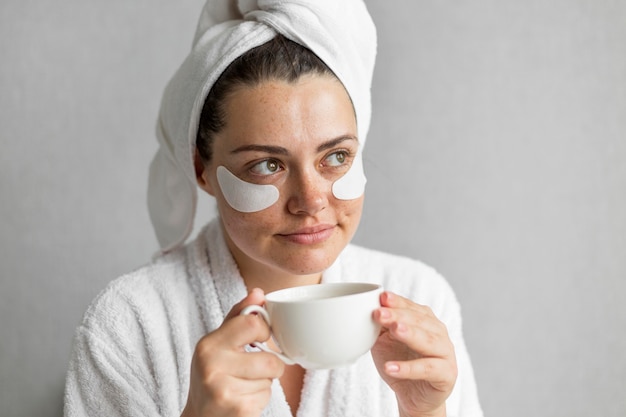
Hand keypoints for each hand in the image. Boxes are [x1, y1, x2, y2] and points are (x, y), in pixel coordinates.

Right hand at [181, 289, 284, 416]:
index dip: (264, 331)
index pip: (253, 324)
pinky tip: (242, 399)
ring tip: (243, 385)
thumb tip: (258, 293)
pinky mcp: (238, 410)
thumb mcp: (218, 343)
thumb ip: (239, 316)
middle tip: (253, 369)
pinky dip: (260, 399)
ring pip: (271, 380)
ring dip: (264, 383)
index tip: (259, 339)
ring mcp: (224, 391)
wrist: (199, 416)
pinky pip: (266, 397)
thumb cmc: (212, 375)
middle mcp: (213, 366)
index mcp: (209, 345)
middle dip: (270, 366)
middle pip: (270, 359)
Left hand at [371, 292, 456, 416]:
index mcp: (425, 320)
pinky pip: (427, 369)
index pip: (410, 307)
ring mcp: (445, 353)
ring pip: (428, 341)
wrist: (412, 395)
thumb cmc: (400, 361)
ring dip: (410, 334)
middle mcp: (438, 333)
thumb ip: (380, 324)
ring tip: (393, 330)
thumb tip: (368, 306)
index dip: (397, 302)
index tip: (382, 298)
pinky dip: (408, 368)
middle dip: (398, 315)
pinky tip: (391, 367)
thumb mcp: (385, 340)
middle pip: (419, 321)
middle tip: (380, 313)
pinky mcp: (446, 374)